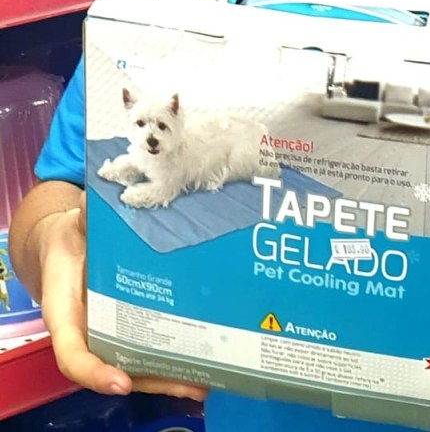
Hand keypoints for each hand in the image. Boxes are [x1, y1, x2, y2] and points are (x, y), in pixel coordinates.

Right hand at [39, 191, 206, 402]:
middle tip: (189, 384)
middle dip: (152, 380)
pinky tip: (204, 359)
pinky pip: (149, 346)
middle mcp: (89, 330)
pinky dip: (173, 356)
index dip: (94, 372)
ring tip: (205, 380)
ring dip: (170, 376)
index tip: (120, 381)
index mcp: (65, 312)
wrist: (70, 244)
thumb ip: (84, 217)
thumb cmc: (70, 240)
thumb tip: (92, 205)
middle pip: (116, 369)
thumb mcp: (74, 225)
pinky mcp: (131, 324)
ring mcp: (112, 332)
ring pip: (137, 365)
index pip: (72, 354)